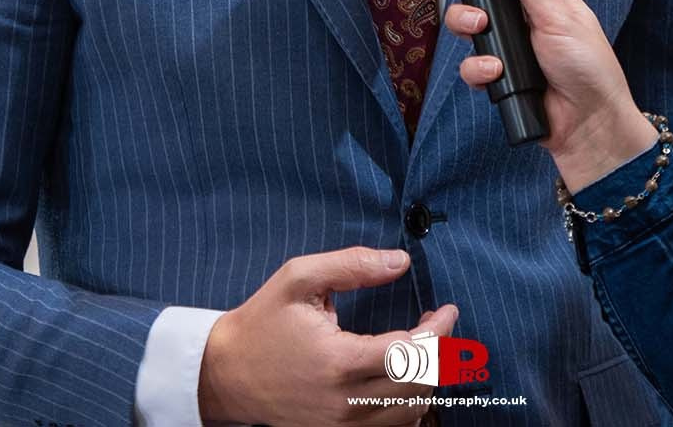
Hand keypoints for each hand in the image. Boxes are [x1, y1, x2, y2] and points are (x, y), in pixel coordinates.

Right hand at [197, 246, 457, 424]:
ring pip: (412, 411)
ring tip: (421, 347)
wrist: (225, 374)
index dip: (440, 330)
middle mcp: (345, 402)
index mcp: (338, 360)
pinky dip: (409, 405)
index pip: (412, 352)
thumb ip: (352, 265)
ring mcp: (342, 426)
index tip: (447, 309)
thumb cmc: (262, 323)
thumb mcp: (299, 278)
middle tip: (435, 324)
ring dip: (428, 379)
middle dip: (441, 352)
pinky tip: (403, 378)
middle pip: (421, 385)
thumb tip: (400, 262)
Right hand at [432, 0, 658, 193]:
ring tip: (479, 28)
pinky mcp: (497, 75)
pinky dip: (478, 68)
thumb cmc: (588, 66)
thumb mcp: (560, 17)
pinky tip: (496, 72)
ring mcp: (507, 46)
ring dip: (465, 23)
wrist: (589, 123)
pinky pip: (471, 65)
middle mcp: (521, 16)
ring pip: (467, 25)